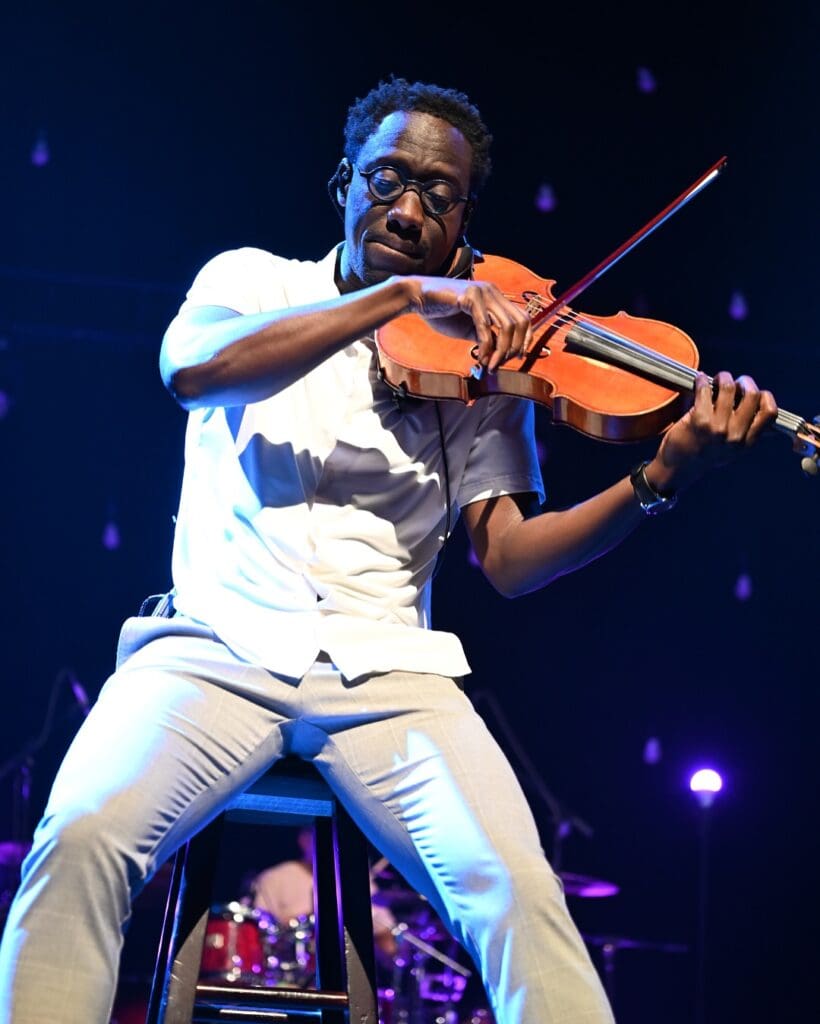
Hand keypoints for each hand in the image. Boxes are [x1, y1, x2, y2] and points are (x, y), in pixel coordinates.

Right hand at [404, 275, 532, 373]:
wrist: (417, 298)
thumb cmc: (441, 312)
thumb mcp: (469, 329)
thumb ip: (486, 338)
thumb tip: (499, 356)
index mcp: (496, 297)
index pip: (523, 317)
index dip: (525, 339)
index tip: (516, 358)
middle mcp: (493, 291)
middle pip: (520, 322)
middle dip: (514, 348)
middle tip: (500, 365)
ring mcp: (483, 292)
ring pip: (507, 326)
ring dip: (501, 351)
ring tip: (490, 366)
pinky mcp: (470, 296)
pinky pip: (485, 326)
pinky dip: (486, 345)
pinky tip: (481, 357)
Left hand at [647, 371, 777, 491]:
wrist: (676, 469)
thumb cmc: (703, 456)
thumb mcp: (733, 450)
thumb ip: (748, 433)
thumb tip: (766, 414)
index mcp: (747, 442)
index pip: (770, 412)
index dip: (765, 397)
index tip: (753, 393)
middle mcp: (736, 436)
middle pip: (753, 395)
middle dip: (745, 381)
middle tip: (735, 382)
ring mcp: (718, 428)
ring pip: (729, 388)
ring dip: (723, 377)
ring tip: (717, 379)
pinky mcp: (699, 421)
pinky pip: (705, 390)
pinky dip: (702, 381)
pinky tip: (700, 380)